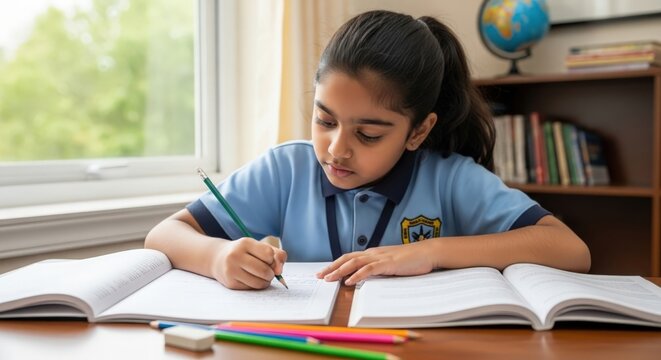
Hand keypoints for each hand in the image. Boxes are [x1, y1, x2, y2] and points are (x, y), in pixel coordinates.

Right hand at [210, 237, 286, 289]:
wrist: (219, 258)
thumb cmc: (245, 252)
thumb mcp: (260, 247)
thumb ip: (277, 255)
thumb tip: (279, 271)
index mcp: (245, 243)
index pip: (268, 254)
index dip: (272, 259)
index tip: (268, 259)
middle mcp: (235, 255)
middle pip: (264, 270)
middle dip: (271, 273)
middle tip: (268, 272)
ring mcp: (231, 270)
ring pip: (259, 282)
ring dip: (266, 282)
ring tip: (262, 277)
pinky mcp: (230, 283)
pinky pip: (252, 288)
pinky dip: (257, 285)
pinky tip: (252, 279)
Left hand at [316, 242, 434, 285]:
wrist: (427, 252)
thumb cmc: (411, 259)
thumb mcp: (390, 264)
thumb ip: (378, 268)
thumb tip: (365, 277)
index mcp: (373, 253)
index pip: (349, 257)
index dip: (335, 264)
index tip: (324, 272)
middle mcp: (373, 253)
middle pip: (347, 258)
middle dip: (331, 267)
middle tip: (319, 276)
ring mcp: (380, 257)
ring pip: (354, 263)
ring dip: (339, 271)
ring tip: (329, 279)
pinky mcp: (388, 264)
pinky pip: (369, 269)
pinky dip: (357, 275)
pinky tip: (349, 281)